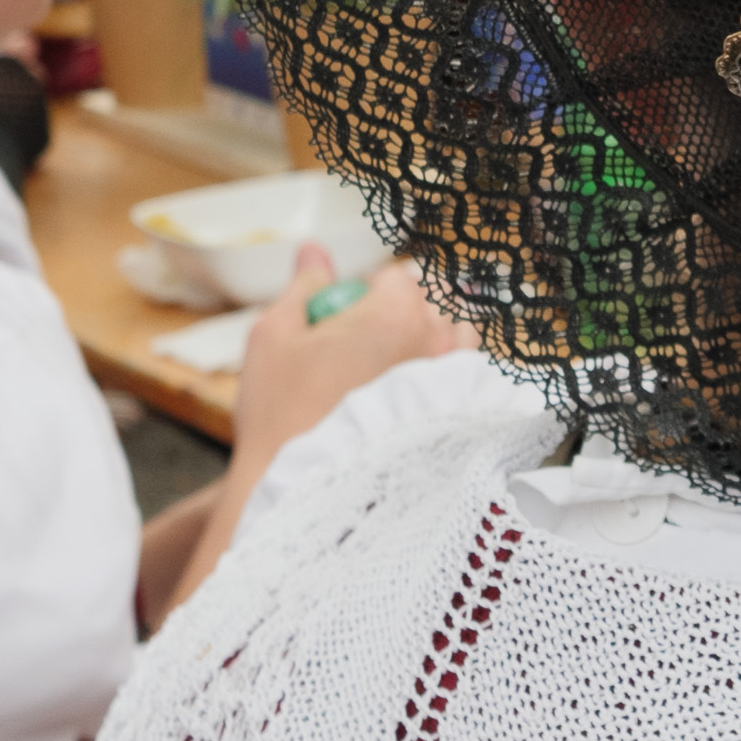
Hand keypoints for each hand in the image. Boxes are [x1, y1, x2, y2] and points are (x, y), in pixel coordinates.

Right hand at [230, 242, 464, 465]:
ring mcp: (453, 378)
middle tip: (358, 346)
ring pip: (456, 333)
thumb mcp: (275, 334)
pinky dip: (446, 374)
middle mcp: (436, 338)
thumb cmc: (283, 414)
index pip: (393, 278)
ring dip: (428, 338)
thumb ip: (303, 285)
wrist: (303, 489)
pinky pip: (464, 375)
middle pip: (430, 301)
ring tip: (386, 368)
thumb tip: (315, 251)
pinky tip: (410, 396)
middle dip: (399, 314)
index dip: (362, 293)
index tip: (338, 320)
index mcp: (396, 310)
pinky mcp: (459, 413)